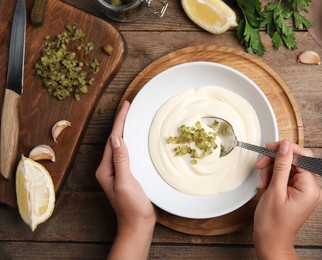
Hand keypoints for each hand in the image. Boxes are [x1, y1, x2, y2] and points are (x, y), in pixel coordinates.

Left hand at [96, 100, 156, 258]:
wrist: (137, 223)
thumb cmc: (131, 207)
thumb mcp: (126, 183)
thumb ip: (121, 161)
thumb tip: (117, 139)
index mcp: (105, 168)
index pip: (113, 139)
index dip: (119, 122)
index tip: (126, 106)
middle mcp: (109, 167)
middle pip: (114, 139)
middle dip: (121, 122)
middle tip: (129, 106)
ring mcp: (117, 170)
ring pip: (120, 144)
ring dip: (125, 129)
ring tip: (131, 116)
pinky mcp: (126, 173)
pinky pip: (127, 152)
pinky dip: (131, 141)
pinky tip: (136, 137)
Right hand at [253, 140, 321, 259]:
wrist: (270, 241)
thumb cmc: (272, 223)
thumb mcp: (274, 191)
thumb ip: (281, 166)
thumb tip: (285, 146)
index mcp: (311, 189)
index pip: (303, 157)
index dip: (286, 150)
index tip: (270, 147)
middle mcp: (312, 188)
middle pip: (295, 160)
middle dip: (276, 160)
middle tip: (261, 163)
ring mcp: (305, 190)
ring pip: (288, 167)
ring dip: (272, 169)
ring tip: (262, 181)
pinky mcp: (298, 191)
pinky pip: (286, 175)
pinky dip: (274, 176)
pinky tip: (265, 183)